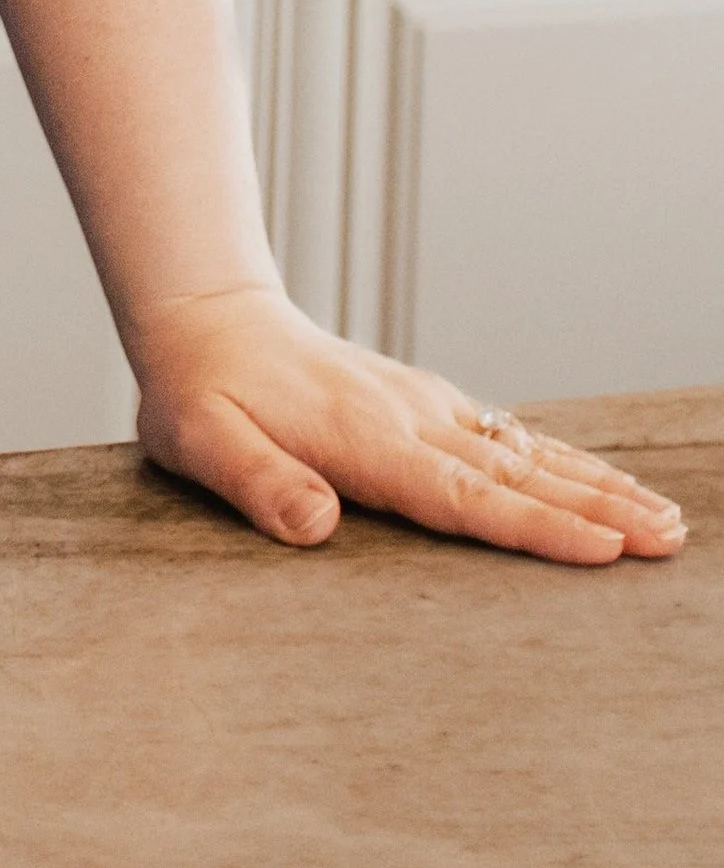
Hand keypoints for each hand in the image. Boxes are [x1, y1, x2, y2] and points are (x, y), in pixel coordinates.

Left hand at [132, 283, 685, 566]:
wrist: (203, 316)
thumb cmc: (197, 391)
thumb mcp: (202, 442)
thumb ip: (257, 483)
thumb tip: (315, 524)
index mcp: (365, 440)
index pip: (464, 496)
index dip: (536, 527)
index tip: (605, 550)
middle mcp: (408, 418)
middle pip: (517, 474)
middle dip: (598, 510)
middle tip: (669, 539)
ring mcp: (421, 406)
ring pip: (523, 452)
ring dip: (595, 485)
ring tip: (663, 518)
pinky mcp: (421, 402)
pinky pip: (504, 436)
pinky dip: (559, 460)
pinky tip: (596, 482)